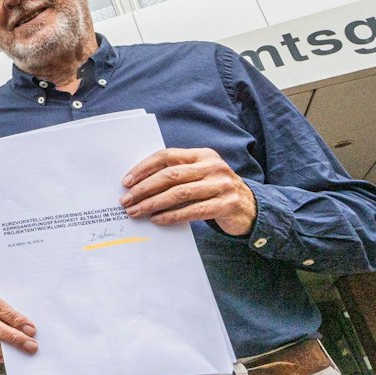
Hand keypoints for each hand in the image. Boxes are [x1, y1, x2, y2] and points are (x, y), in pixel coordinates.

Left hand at [120, 147, 255, 235]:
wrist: (249, 207)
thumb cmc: (214, 190)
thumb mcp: (199, 175)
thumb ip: (177, 175)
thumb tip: (138, 186)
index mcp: (202, 154)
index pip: (167, 156)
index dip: (144, 168)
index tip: (126, 182)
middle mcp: (213, 166)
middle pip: (171, 175)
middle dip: (144, 188)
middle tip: (126, 201)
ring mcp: (222, 185)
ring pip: (180, 193)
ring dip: (153, 203)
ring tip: (137, 212)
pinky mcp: (227, 204)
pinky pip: (193, 210)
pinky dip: (172, 216)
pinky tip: (157, 220)